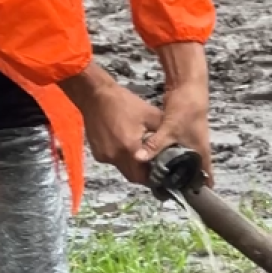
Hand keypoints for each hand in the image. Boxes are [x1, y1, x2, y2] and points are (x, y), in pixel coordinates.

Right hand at [58, 63, 162, 184]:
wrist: (95, 95)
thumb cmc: (124, 103)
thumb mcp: (150, 114)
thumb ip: (162, 133)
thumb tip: (176, 144)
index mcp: (130, 149)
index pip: (144, 176)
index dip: (154, 176)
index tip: (161, 173)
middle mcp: (115, 157)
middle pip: (132, 176)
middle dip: (143, 174)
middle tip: (152, 165)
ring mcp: (104, 156)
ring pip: (122, 169)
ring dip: (131, 166)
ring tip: (140, 153)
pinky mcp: (97, 153)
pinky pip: (112, 161)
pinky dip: (120, 157)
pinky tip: (124, 144)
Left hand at [137, 42, 213, 188]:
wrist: (190, 86)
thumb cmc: (186, 108)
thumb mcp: (168, 128)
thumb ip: (154, 145)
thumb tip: (139, 159)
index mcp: (200, 150)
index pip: (205, 174)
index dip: (200, 188)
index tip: (194, 199)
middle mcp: (199, 147)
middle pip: (192, 169)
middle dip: (182, 180)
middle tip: (169, 191)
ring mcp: (192, 140)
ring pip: (184, 159)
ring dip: (175, 167)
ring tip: (162, 178)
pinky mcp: (184, 132)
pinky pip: (178, 149)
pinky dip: (170, 155)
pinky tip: (158, 158)